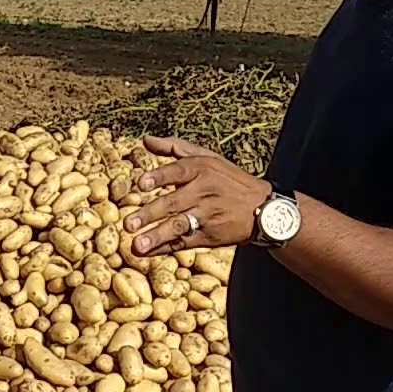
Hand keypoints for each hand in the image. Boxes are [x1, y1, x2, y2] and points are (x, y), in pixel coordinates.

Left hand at [122, 136, 271, 254]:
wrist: (264, 209)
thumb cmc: (229, 180)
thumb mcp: (208, 157)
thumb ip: (175, 147)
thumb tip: (146, 139)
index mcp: (202, 169)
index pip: (178, 171)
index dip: (160, 177)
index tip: (141, 184)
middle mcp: (204, 192)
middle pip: (174, 203)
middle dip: (150, 214)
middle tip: (128, 223)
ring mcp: (207, 216)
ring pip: (179, 225)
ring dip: (157, 236)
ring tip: (137, 245)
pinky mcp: (210, 236)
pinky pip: (184, 242)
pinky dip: (165, 247)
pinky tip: (148, 252)